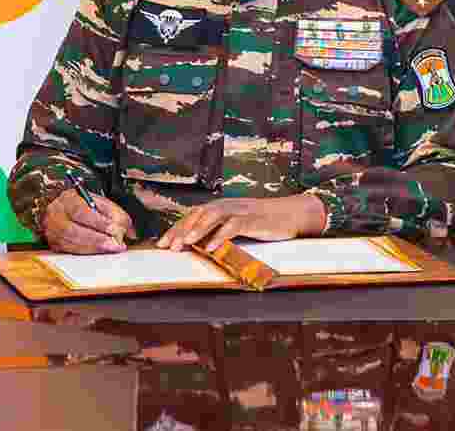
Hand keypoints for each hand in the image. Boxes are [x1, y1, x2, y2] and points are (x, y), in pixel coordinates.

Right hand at [43, 189, 136, 254]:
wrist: (66, 211)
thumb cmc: (84, 206)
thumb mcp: (100, 202)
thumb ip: (114, 213)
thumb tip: (127, 228)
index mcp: (68, 198)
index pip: (80, 211)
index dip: (98, 222)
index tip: (114, 229)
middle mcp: (56, 213)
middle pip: (73, 229)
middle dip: (97, 238)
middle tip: (115, 243)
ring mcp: (52, 229)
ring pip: (71, 242)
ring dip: (94, 247)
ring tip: (111, 248)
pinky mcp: (54, 243)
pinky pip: (70, 250)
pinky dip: (88, 252)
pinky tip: (100, 251)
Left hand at [156, 195, 325, 252]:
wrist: (292, 214)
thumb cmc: (264, 224)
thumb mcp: (239, 227)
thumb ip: (221, 232)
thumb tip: (200, 247)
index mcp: (222, 207)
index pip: (193, 216)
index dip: (177, 229)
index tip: (161, 243)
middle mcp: (228, 205)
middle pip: (198, 214)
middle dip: (181, 230)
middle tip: (167, 246)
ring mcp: (240, 211)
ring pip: (213, 216)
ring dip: (197, 230)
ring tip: (185, 244)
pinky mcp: (253, 219)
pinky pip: (233, 226)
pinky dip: (220, 236)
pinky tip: (210, 248)